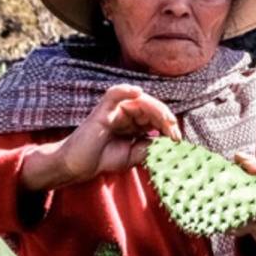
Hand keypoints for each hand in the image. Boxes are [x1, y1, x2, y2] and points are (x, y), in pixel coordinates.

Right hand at [21, 85, 181, 190]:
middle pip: (150, 107)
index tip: (178, 139)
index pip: (155, 118)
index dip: (168, 126)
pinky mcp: (102, 109)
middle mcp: (126, 113)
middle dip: (165, 118)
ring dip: (155, 108)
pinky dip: (126, 90)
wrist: (78, 165)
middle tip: (175, 131)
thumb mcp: (133, 155)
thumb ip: (149, 146)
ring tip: (166, 119)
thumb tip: (167, 141)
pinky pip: (114, 93)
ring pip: (139, 100)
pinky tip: (138, 92)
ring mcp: (114, 109)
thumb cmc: (103, 158)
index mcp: (134, 122)